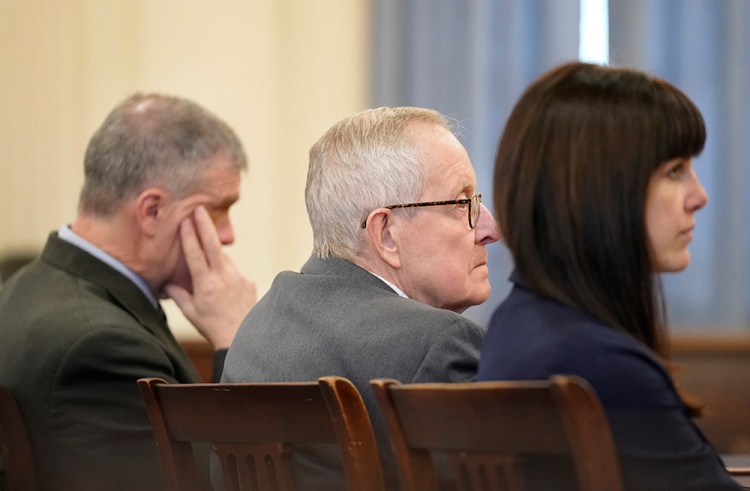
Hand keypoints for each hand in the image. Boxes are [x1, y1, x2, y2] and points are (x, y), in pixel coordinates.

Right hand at [164, 206, 256, 348]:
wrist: (242, 336)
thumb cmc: (212, 326)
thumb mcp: (190, 312)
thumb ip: (177, 294)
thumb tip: (166, 282)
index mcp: (206, 284)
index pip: (195, 254)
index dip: (189, 236)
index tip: (185, 220)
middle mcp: (223, 278)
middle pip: (213, 246)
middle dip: (206, 225)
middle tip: (200, 209)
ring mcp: (238, 278)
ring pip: (224, 258)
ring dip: (216, 254)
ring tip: (209, 263)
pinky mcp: (249, 281)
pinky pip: (235, 270)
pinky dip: (227, 271)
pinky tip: (225, 285)